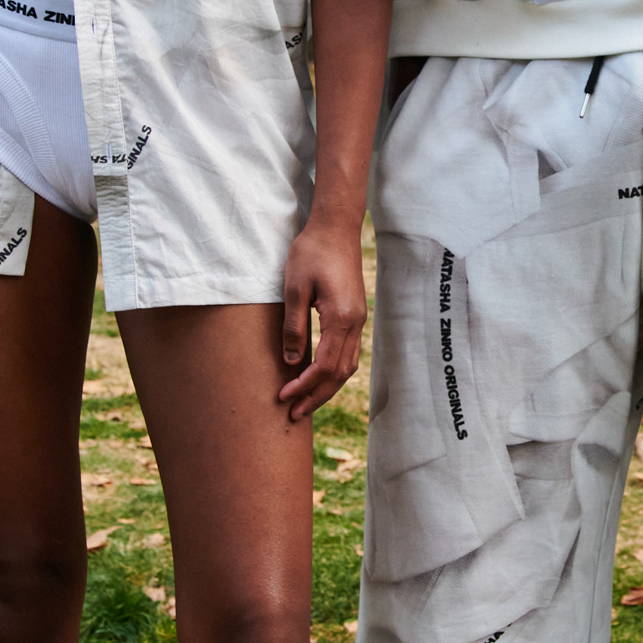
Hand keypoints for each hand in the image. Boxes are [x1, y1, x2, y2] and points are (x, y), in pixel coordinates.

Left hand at [278, 210, 366, 421]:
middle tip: (293, 415)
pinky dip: (333, 372)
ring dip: (326, 387)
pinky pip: (348, 353)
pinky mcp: (354, 314)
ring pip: (347, 366)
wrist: (336, 227)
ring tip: (305, 403)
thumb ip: (294, 327)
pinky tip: (318, 376)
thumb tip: (292, 362)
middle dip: (316, 396)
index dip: (304, 386)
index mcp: (342, 318)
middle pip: (339, 374)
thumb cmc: (311, 252)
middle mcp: (356, 323)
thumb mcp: (294, 288)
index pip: (325, 366)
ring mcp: (359, 319)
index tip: (283, 397)